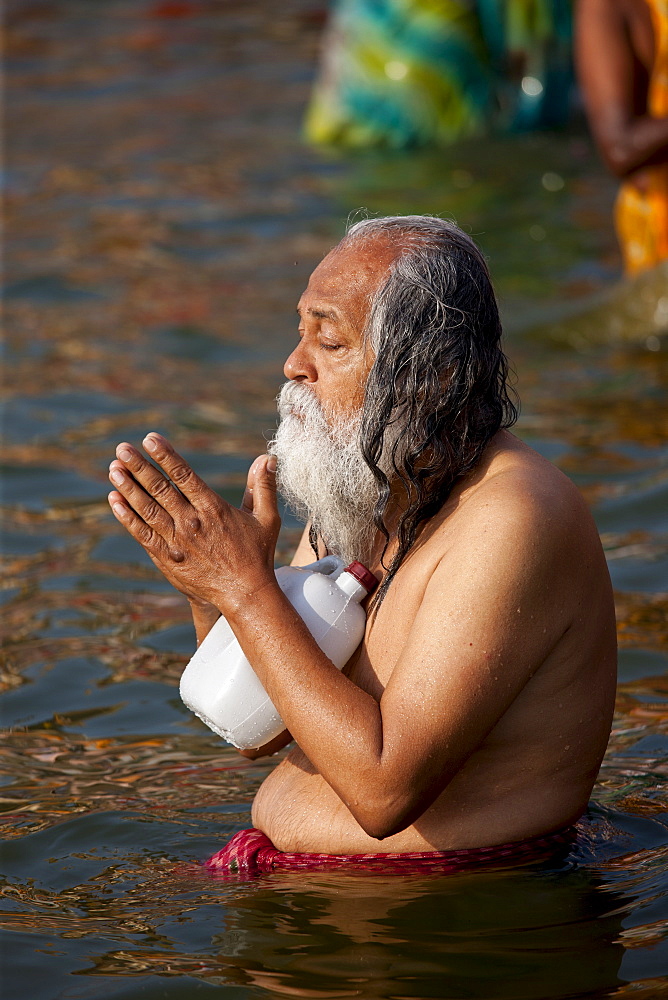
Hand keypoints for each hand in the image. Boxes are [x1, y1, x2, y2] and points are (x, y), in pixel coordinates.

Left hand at [107, 432, 280, 613]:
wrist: (244, 594)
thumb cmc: (257, 554)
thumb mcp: (266, 518)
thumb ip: (263, 486)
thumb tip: (267, 457)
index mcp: (213, 508)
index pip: (184, 475)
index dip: (165, 456)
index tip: (150, 439)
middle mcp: (191, 522)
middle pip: (160, 488)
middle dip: (139, 466)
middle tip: (122, 448)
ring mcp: (176, 541)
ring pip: (147, 509)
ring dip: (128, 488)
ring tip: (114, 469)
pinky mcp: (167, 557)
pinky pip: (142, 533)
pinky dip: (127, 517)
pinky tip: (115, 500)